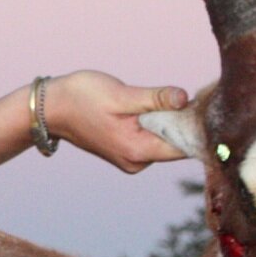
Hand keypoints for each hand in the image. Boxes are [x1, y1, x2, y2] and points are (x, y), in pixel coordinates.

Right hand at [43, 71, 191, 172]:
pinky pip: (153, 139)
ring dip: (170, 120)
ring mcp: (132, 159)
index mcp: (137, 151)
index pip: (184, 146)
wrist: (51, 108)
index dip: (197, 125)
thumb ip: (155, 99)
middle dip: (185, 120)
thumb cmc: (81, 98)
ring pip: (165, 140)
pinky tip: (151, 107)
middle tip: (189, 94)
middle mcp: (137, 162)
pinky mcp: (127, 151)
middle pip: (177, 144)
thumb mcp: (121, 94)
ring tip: (164, 98)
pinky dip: (158, 123)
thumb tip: (186, 98)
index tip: (204, 103)